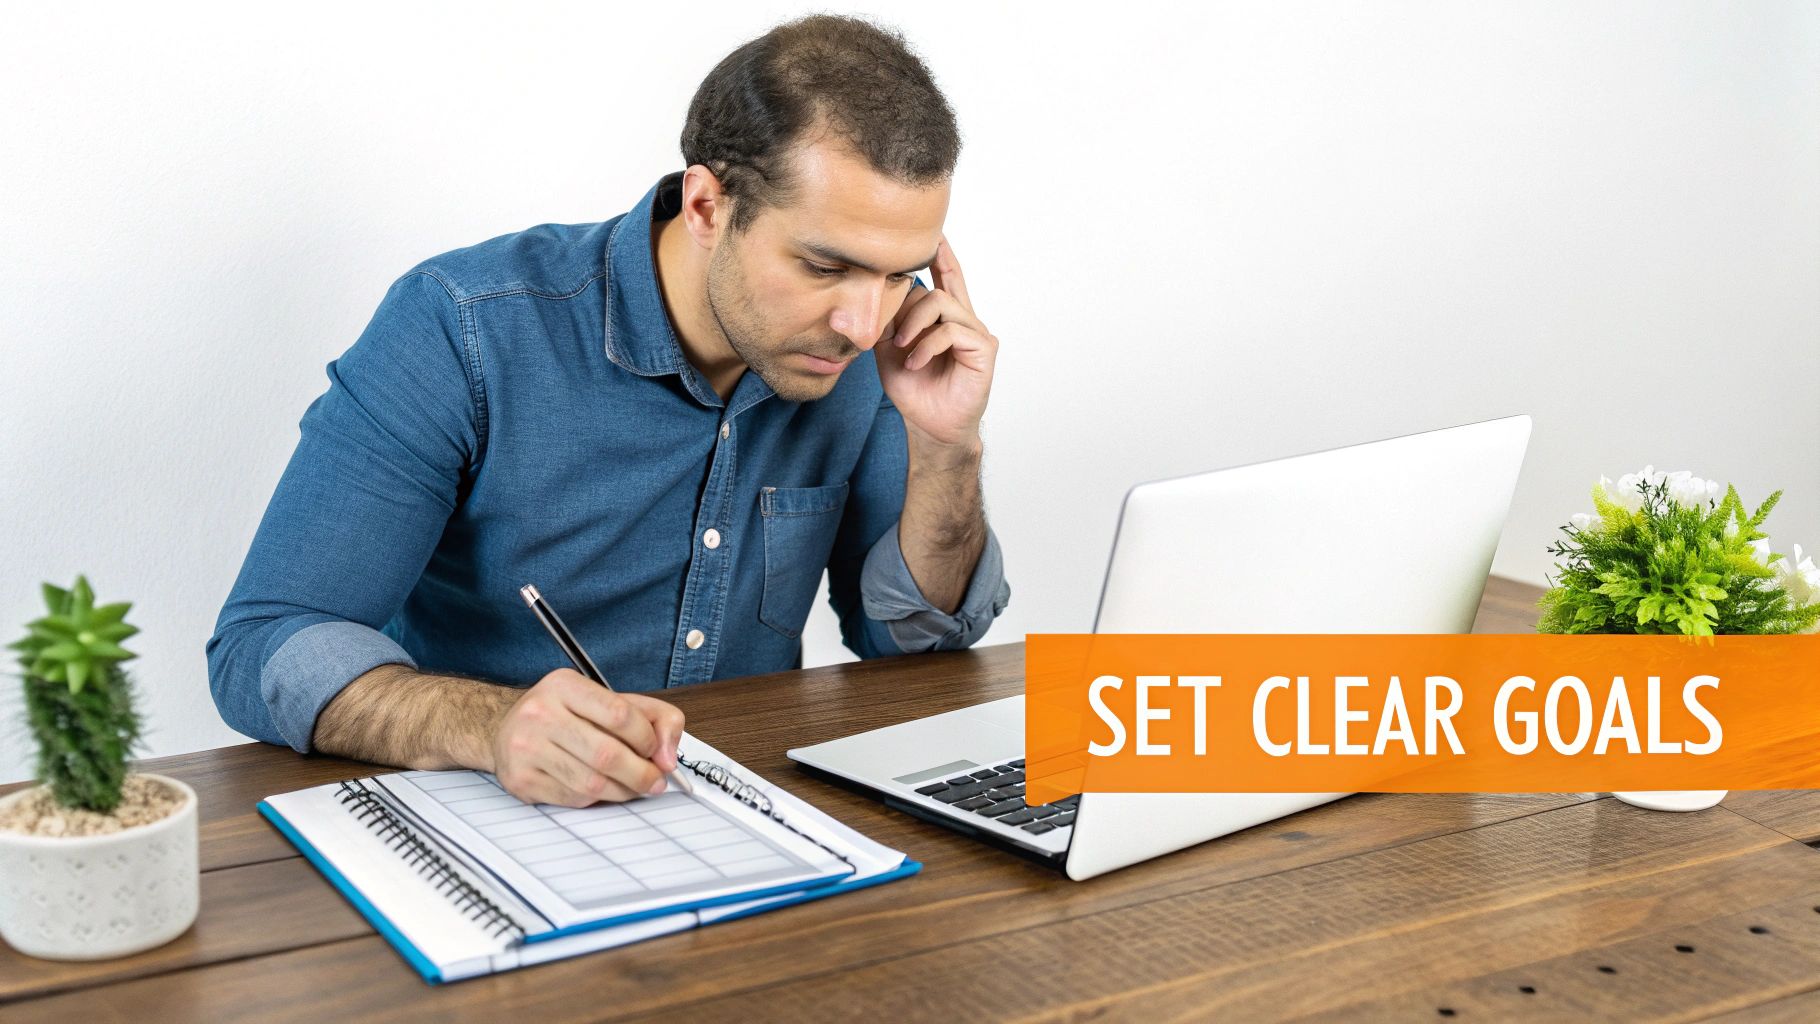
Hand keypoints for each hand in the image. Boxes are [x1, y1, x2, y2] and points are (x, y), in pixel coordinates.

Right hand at [488, 668, 684, 806]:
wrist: (503, 729)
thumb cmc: (564, 715)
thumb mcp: (608, 701)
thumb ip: (653, 717)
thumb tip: (668, 757)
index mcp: (565, 686)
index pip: (620, 714)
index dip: (647, 739)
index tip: (656, 752)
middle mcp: (540, 713)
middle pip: (607, 754)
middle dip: (641, 774)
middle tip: (655, 782)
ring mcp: (526, 748)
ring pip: (592, 783)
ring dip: (623, 792)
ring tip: (634, 788)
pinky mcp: (520, 780)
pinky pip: (573, 799)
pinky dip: (596, 800)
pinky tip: (602, 790)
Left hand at [876, 237, 997, 448]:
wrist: (930, 427)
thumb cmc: (915, 389)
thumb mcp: (889, 349)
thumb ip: (886, 321)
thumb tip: (869, 294)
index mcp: (946, 318)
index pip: (945, 277)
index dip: (941, 255)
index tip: (934, 233)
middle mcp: (965, 320)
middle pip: (933, 289)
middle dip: (905, 309)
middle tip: (892, 337)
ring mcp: (977, 333)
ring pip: (940, 304)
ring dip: (913, 326)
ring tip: (902, 349)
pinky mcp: (983, 349)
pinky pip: (950, 330)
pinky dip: (927, 346)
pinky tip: (915, 362)